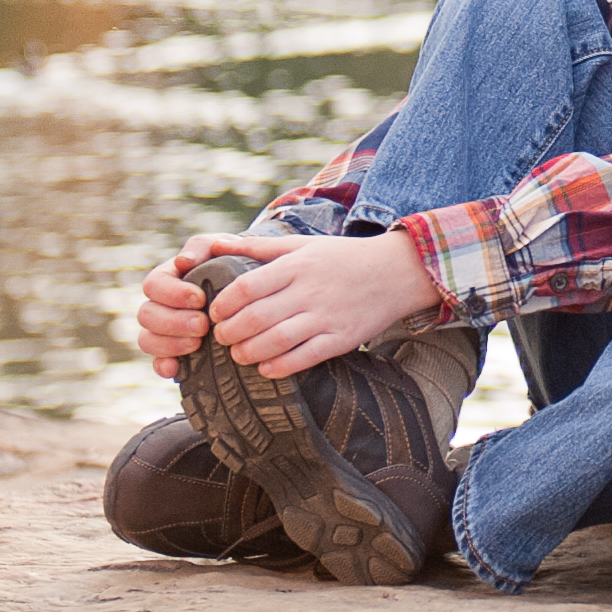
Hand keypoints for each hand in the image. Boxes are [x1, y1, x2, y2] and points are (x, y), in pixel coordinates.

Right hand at [131, 228, 254, 375]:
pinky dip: (163, 366)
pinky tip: (176, 369)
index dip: (172, 294)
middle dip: (173, 322)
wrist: (249, 288)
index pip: (154, 285)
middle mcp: (160, 305)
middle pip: (147, 315)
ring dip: (169, 344)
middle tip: (202, 325)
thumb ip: (200, 247)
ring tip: (197, 344)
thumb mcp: (219, 247)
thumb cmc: (230, 262)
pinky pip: (158, 363)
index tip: (199, 298)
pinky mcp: (174, 352)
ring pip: (147, 340)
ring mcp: (164, 331)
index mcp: (167, 278)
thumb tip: (182, 261)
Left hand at [133, 228, 433, 378]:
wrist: (397, 272)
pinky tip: (265, 368)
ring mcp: (326, 316)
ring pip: (276, 341)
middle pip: (255, 318)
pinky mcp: (341, 339)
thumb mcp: (303, 244)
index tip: (215, 313)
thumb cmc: (342, 257)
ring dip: (248, 352)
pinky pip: (303, 358)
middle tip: (221, 337)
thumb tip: (216, 244)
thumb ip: (260, 247)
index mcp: (297, 265)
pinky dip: (278, 367)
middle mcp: (309, 291)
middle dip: (229, 333)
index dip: (223, 305)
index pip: (246, 287)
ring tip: (238, 354)